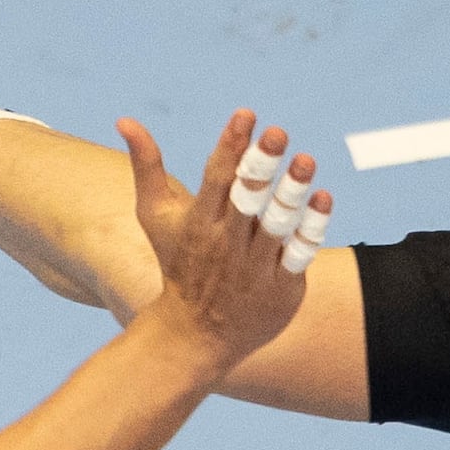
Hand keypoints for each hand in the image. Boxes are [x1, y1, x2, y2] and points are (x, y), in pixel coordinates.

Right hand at [114, 110, 320, 374]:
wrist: (195, 335)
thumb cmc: (177, 265)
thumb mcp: (155, 216)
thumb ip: (147, 166)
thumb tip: (125, 119)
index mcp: (200, 221)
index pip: (217, 176)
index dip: (232, 145)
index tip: (247, 115)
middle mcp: (228, 241)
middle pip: (247, 197)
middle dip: (260, 164)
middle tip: (277, 132)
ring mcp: (256, 265)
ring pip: (277, 223)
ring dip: (292, 191)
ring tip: (306, 160)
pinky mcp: (282, 285)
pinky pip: (300, 252)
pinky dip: (312, 226)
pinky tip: (324, 197)